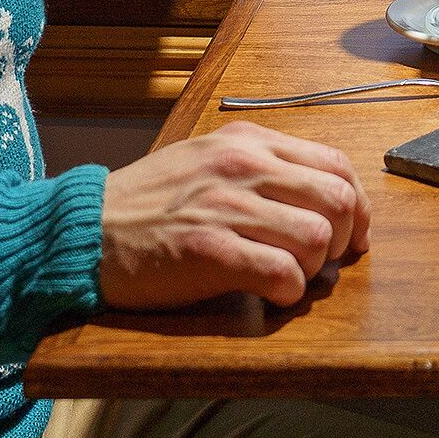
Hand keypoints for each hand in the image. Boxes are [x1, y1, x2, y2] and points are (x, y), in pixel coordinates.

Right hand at [97, 122, 369, 309]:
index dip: (355, 205)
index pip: (335, 164)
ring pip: (316, 238)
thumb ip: (261, 168)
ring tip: (289, 278)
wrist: (83, 231)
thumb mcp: (207, 160)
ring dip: (313, 269)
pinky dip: (289, 292)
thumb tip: (320, 199)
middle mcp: (243, 166)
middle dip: (342, 239)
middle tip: (321, 262)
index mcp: (247, 141)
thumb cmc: (148, 203)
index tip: (351, 233)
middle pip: (336, 200)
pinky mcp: (209, 251)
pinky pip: (281, 273)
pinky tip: (271, 296)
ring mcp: (226, 207)